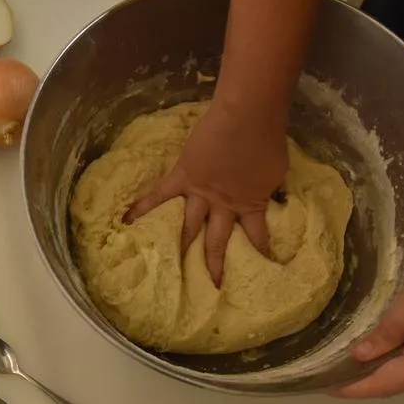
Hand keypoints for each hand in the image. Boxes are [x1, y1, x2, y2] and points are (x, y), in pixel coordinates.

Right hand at [122, 97, 287, 283]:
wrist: (248, 117)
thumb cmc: (269, 138)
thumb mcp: (276, 171)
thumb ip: (267, 185)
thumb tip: (269, 189)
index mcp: (249, 205)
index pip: (257, 237)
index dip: (261, 253)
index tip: (262, 270)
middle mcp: (223, 206)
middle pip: (217, 242)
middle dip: (214, 265)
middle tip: (211, 286)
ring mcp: (200, 194)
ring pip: (188, 227)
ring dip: (179, 246)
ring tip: (167, 267)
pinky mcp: (183, 177)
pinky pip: (159, 194)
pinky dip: (142, 206)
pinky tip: (127, 220)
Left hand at [333, 242, 403, 398]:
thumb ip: (389, 329)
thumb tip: (359, 355)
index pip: (386, 384)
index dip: (355, 388)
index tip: (325, 388)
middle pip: (395, 384)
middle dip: (362, 383)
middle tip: (326, 375)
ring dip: (377, 373)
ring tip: (343, 366)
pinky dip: (395, 363)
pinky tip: (375, 353)